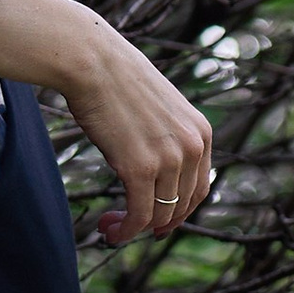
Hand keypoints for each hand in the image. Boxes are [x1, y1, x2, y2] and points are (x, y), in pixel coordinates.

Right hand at [0, 0, 213, 240]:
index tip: (158, 221)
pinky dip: (126, 230)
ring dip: (136, 230)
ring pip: (159, 215)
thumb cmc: (116, 80)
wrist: (92, 61)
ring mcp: (168, 159)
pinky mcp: (139, 168)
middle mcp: (192, 147)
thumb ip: (166, 137)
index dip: (179, 211)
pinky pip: (139, 215)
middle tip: (130, 227)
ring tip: (112, 228)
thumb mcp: (158, 109)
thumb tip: (156, 166)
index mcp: (201, 131)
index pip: (200, 188)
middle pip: (181, 206)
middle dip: (157, 224)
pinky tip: (110, 231)